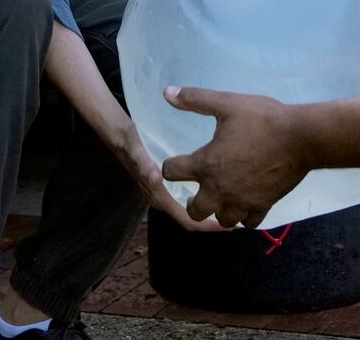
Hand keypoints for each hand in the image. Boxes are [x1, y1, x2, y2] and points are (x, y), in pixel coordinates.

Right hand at [101, 109, 227, 232]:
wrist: (117, 133)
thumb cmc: (128, 141)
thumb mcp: (135, 149)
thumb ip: (144, 165)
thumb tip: (157, 179)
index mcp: (158, 195)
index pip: (186, 219)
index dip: (208, 226)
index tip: (229, 227)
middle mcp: (163, 197)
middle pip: (193, 217)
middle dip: (215, 219)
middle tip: (242, 214)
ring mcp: (166, 191)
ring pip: (193, 206)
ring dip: (212, 207)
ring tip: (236, 200)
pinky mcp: (169, 182)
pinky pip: (190, 194)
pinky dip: (206, 195)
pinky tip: (222, 186)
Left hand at [160, 86, 307, 228]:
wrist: (300, 137)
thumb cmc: (262, 119)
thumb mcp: (227, 103)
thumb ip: (196, 99)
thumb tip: (167, 92)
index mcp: (206, 164)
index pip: (172, 172)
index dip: (172, 165)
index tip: (178, 162)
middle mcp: (219, 189)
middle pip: (194, 211)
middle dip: (193, 201)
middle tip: (199, 190)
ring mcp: (242, 201)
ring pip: (222, 220)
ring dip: (220, 210)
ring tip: (224, 197)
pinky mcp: (262, 206)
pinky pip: (248, 222)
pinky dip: (245, 215)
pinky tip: (247, 202)